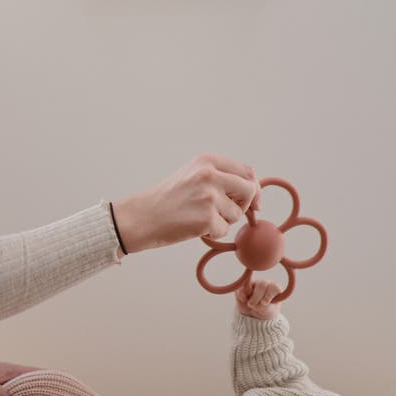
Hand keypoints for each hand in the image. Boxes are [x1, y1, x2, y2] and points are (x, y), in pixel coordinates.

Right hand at [111, 154, 259, 253]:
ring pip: (237, 213)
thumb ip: (218, 177)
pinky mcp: (207, 219)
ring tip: (198, 217)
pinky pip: (224, 230)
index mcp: (207, 161)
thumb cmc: (165, 199)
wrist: (141, 217)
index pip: (246, 171)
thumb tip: (252, 189)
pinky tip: (193, 227)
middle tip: (228, 214)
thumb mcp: (191, 175)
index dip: (254, 188)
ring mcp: (209, 197)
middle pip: (249, 190)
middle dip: (245, 205)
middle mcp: (210, 175)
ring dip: (223, 221)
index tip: (255, 202)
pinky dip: (212, 233)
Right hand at [235, 278, 281, 319]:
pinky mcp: (243, 286)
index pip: (274, 287)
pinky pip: (241, 287)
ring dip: (247, 295)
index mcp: (274, 288)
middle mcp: (264, 283)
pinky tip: (243, 300)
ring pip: (250, 284)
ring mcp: (253, 283)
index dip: (268, 295)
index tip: (264, 303)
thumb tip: (254, 305)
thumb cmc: (265, 311)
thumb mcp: (267, 312)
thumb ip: (263, 308)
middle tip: (252, 305)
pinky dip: (241, 295)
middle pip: (261, 285)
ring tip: (249, 304)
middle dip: (257, 296)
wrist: (254, 313)